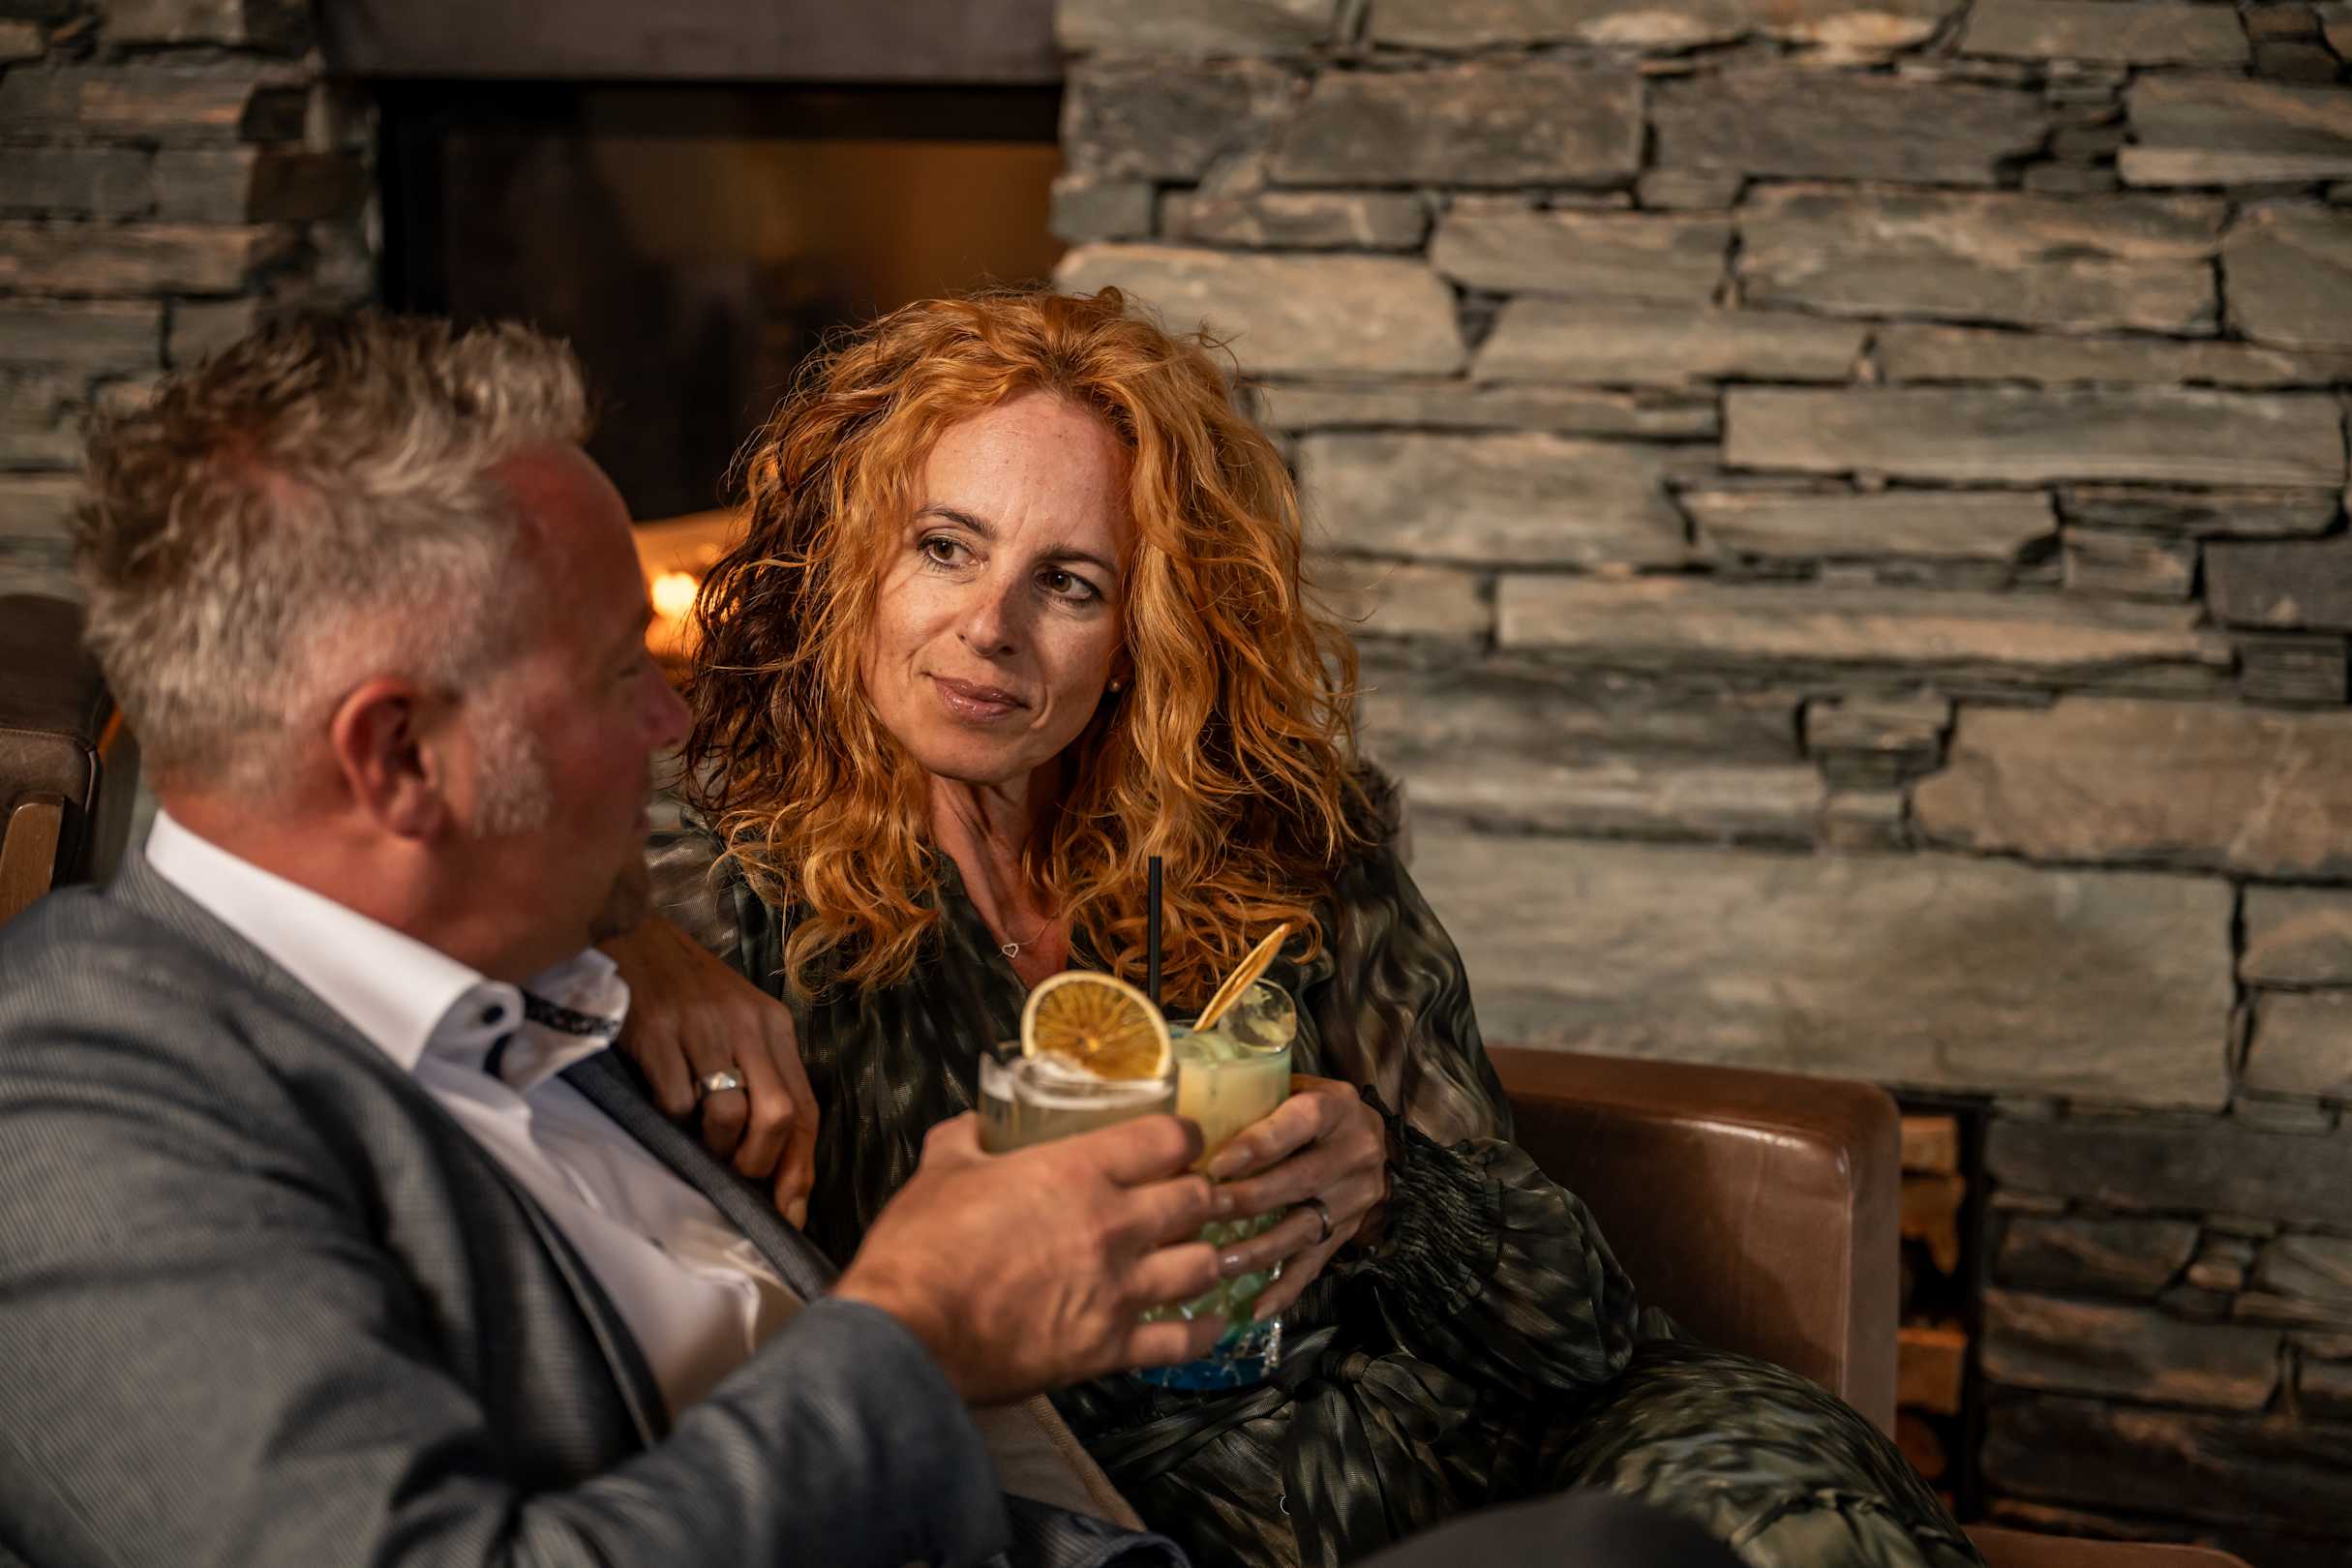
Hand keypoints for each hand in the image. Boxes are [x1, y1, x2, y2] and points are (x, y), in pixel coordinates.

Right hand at [600, 914, 817, 1225]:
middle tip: (736, 1176)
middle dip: (760, 1163)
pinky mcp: (657, 1031)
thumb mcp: (738, 1019)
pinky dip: (673, 1119)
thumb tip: (774, 1154)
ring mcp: (701, 1027)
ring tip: (698, 1141)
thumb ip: (761, 1073)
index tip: (791, 1211)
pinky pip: (676, 1100)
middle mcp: (746, 1025)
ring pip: (728, 1114)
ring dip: (714, 1146)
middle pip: (778, 1116)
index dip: (802, 1166)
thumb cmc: (686, 988)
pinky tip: (664, 1106)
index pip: (806, 1106)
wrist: (631, 933)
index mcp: (774, 1026)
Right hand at [834, 1113, 1225, 1404]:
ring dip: (1206, 1255)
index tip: (1181, 1142)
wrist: (908, 1337)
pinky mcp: (1109, 1348)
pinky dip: (1202, 1331)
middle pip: (1197, 1200)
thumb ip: (964, 1139)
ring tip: (1201, 1252)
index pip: (1167, 1139)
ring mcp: (1118, 1291)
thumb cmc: (921, 1249)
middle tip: (1192, 1196)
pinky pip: (1180, 1341)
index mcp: (1077, 1172)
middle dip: (1201, 1194)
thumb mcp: (940, 1172)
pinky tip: (1210, 1321)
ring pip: (1202, 1266)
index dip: (1183, 1136)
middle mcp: (1114, 1227)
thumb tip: (971, 1123)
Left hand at [1202, 1075, 1390, 1319]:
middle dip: (1247, 1201)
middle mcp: (1355, 1152)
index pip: (1300, 1123)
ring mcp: (1355, 1198)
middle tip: (1202, 1212)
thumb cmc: (1309, 1108)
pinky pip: (1314, 1264)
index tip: (1217, 1164)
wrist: (1369, 1136)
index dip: (1258, 1144)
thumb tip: (1181, 1116)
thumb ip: (1253, 1098)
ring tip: (1219, 1262)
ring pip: (1303, 1228)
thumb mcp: (1293, 1088)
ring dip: (1259, 1249)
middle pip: (1299, 1181)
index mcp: (1337, 1107)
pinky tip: (1255, 1308)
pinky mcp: (1348, 1233)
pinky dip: (1285, 1289)